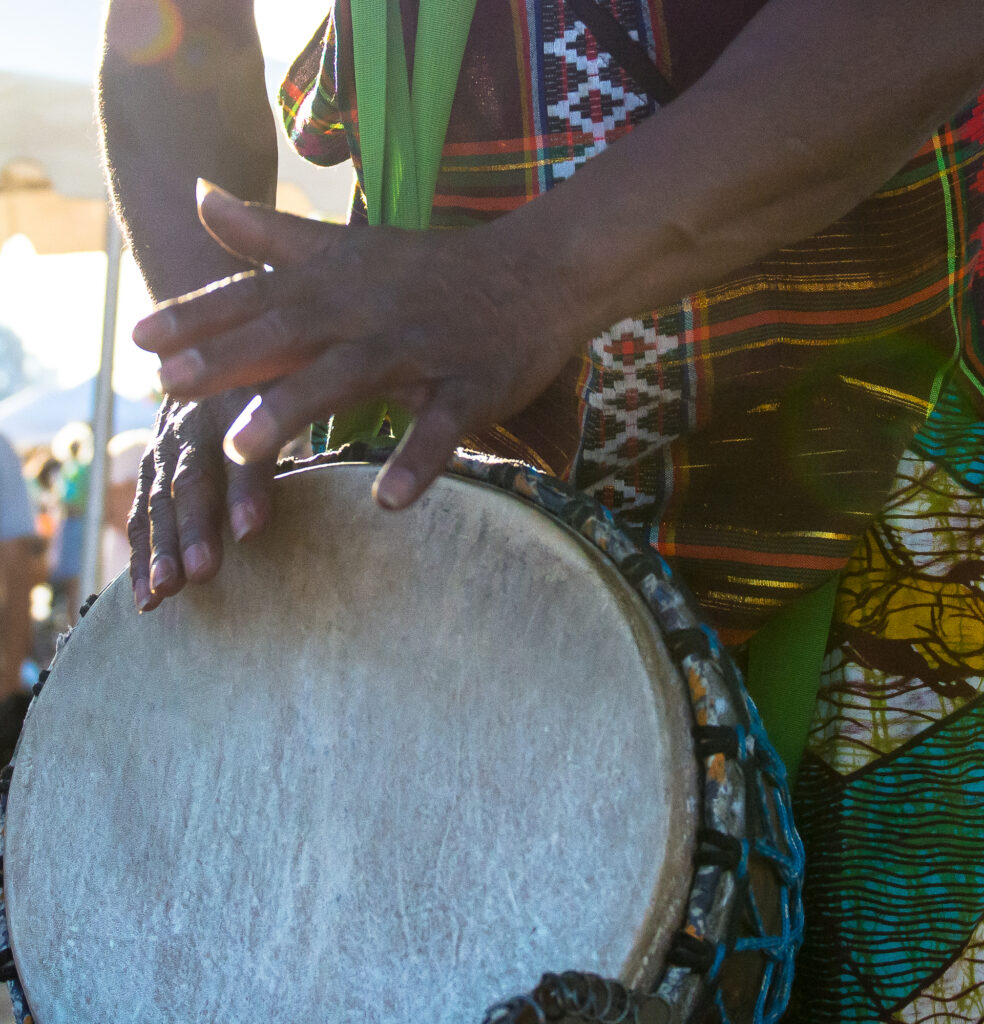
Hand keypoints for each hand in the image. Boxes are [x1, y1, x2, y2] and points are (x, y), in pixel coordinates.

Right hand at [128, 391, 274, 610]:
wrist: (210, 349)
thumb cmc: (265, 379)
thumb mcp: (284, 390)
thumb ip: (281, 429)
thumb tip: (270, 496)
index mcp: (229, 402)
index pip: (237, 448)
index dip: (244, 489)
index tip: (249, 532)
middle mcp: (187, 426)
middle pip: (188, 481)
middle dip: (193, 530)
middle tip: (200, 573)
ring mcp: (161, 449)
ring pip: (156, 503)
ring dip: (158, 551)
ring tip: (161, 595)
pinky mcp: (150, 471)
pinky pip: (140, 516)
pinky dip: (140, 557)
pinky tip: (147, 599)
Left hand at [133, 183, 584, 509]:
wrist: (536, 273)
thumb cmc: (432, 268)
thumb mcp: (347, 246)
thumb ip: (272, 234)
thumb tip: (201, 197)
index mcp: (337, 283)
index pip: (258, 296)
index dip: (198, 316)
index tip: (138, 339)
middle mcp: (369, 313)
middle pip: (289, 334)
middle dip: (227, 359)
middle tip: (168, 386)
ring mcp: (420, 350)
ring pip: (350, 376)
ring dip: (295, 407)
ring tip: (240, 448)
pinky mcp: (470, 388)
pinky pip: (442, 429)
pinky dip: (416, 461)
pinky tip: (386, 501)